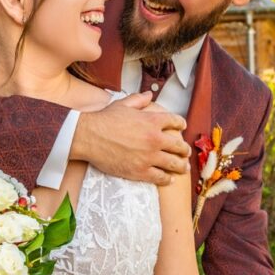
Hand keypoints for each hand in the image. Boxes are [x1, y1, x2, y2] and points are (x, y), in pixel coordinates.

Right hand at [73, 92, 189, 185]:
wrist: (88, 137)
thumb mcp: (123, 104)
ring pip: (174, 164)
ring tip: (183, 168)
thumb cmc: (104, 120)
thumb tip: (149, 95)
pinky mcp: (140, 171)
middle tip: (185, 152)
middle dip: (184, 150)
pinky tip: (169, 179)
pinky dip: (167, 179)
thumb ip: (139, 100)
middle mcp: (155, 139)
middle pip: (179, 146)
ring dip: (181, 166)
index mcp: (153, 120)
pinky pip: (160, 177)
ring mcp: (149, 157)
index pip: (176, 121)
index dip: (180, 124)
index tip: (182, 127)